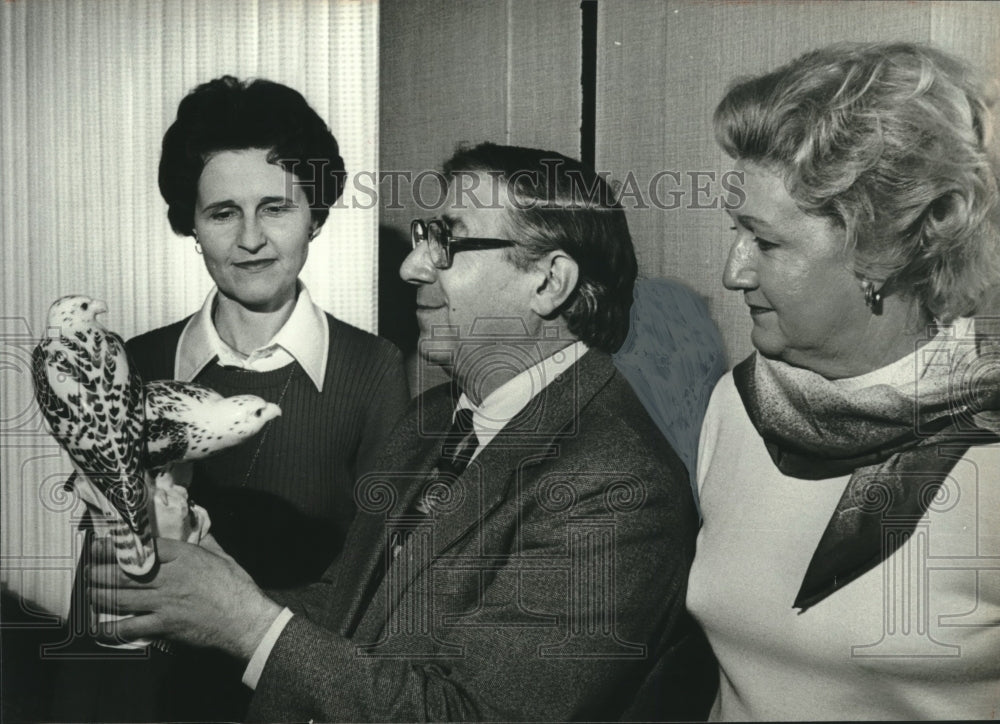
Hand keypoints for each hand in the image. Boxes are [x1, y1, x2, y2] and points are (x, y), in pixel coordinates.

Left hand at [87, 536, 282, 661]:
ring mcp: (165, 602)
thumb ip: (204, 540)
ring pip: (121, 597)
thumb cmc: (236, 587)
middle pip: (124, 573)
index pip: (142, 547)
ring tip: (88, 591)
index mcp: (183, 557)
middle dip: (99, 570)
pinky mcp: (164, 625)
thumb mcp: (221, 555)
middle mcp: (169, 578)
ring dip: (99, 594)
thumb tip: (196, 524)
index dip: (117, 545)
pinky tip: (98, 627)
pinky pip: (130, 627)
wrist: (245, 619)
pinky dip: (111, 628)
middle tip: (86, 569)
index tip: (101, 544)